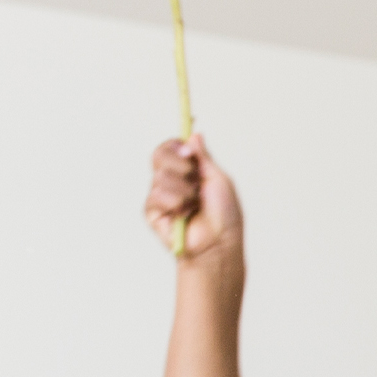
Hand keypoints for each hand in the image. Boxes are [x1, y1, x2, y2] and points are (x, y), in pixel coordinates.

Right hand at [145, 136, 243, 261]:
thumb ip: (203, 157)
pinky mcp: (152, 212)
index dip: (175, 145)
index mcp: (187, 170)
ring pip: (161, 176)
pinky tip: (184, 215)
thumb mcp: (218, 179)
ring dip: (184, 190)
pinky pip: (156, 196)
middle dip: (179, 164)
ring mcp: (160, 195)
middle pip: (158, 154)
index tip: (189, 152)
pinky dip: (176, 203)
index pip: (170, 147)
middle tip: (195, 178)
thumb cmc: (224, 214)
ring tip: (195, 205)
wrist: (219, 242)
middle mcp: (171, 180)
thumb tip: (194, 134)